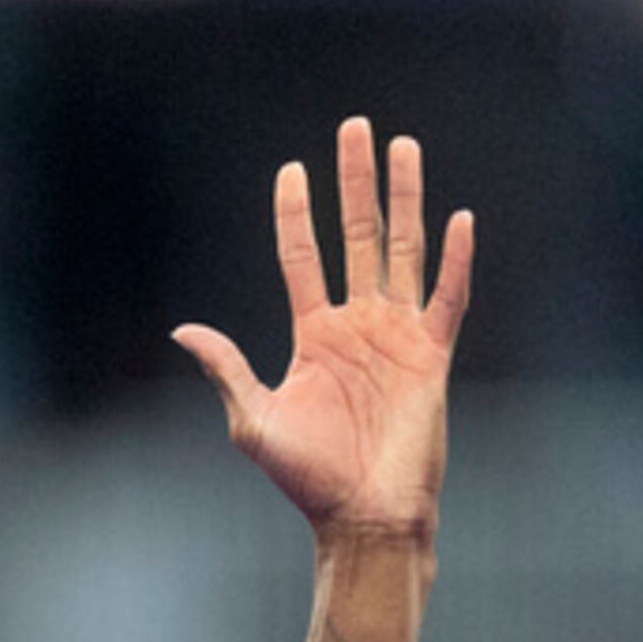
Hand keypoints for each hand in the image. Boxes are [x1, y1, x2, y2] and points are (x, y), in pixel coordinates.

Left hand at [174, 118, 473, 544]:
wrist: (362, 515)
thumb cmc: (307, 477)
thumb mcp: (253, 421)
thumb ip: (226, 370)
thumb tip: (183, 330)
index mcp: (313, 335)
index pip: (302, 256)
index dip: (296, 213)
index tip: (291, 169)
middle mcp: (356, 324)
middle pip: (357, 235)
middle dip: (354, 181)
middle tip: (354, 126)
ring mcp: (397, 335)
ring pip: (403, 249)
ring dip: (404, 197)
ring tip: (402, 146)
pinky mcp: (432, 357)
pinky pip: (448, 299)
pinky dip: (455, 261)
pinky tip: (458, 219)